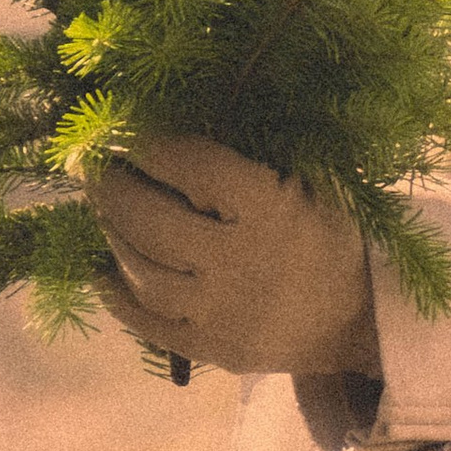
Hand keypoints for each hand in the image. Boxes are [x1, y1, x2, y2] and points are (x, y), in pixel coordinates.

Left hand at [92, 134, 376, 381]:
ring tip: (100, 208)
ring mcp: (222, 314)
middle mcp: (241, 263)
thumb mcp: (317, 180)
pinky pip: (146, 324)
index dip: (147, 142)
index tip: (118, 126)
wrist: (359, 320)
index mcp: (271, 210)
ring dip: (111, 234)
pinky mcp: (211, 350)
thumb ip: (262, 147)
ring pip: (142, 273)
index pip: (191, 166)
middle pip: (151, 222)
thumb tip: (195, 100)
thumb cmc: (330, 234)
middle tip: (91, 166)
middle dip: (111, 188)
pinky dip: (115, 294)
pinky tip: (99, 267)